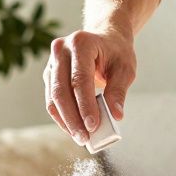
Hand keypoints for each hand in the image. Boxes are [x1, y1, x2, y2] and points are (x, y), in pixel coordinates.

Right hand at [43, 27, 135, 143]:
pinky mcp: (50, 75)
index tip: (93, 126)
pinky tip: (74, 129)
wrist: (104, 37)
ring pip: (53, 97)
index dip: (85, 105)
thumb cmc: (116, 52)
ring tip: (81, 137)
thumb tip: (115, 116)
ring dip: (66, 120)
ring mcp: (52, 62)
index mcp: (81, 43)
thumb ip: (118, 91)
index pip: (80, 79)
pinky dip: (62, 116)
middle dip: (72, 118)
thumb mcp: (125, 68)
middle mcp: (60, 50)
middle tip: (84, 138)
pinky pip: (52, 100)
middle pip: (61, 90)